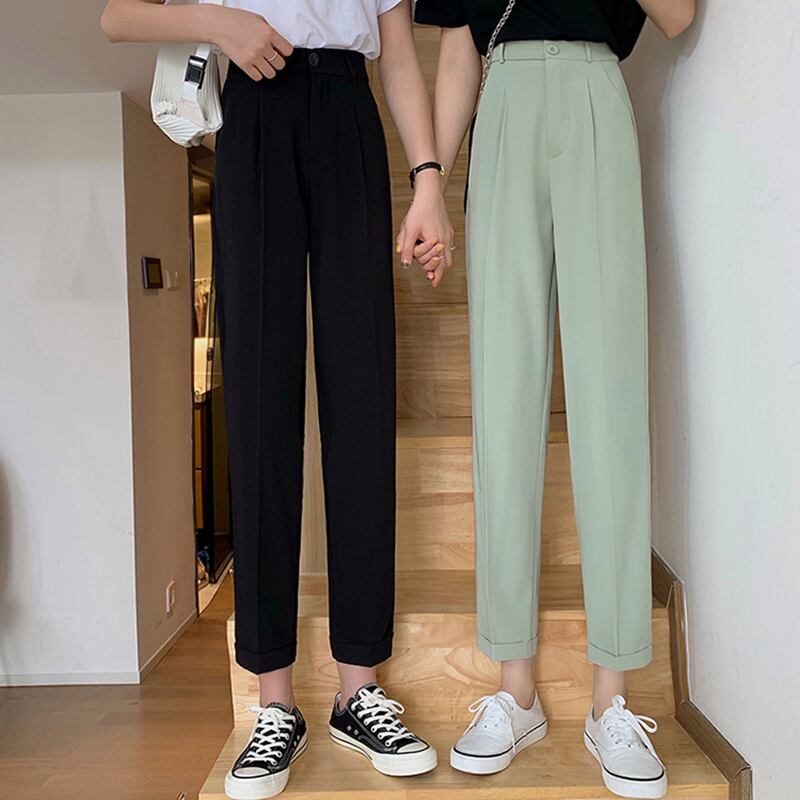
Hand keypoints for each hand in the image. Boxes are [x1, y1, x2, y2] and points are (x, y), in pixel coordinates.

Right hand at [214, 8, 292, 80]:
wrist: (219, 24)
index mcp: (268, 33)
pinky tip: (255, 67)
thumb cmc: (236, 20)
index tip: (282, 53)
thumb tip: (279, 46)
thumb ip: (271, 33)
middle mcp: (262, 46)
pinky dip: (258, 74)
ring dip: (268, 70)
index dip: (285, 52)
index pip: (288, 51)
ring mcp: (253, 56)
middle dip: (277, 62)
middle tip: (271, 59)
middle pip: (281, 64)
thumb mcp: (259, 20)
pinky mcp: (244, 65)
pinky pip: (258, 77)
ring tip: (263, 64)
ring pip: (271, 74)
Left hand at [396, 173, 453, 287]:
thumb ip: (407, 249)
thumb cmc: (420, 210)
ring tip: (434, 266)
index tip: (432, 282)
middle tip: (432, 277)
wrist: (429, 194)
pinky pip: (448, 245)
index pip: (437, 265)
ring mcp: (448, 235)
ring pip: (448, 255)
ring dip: (441, 262)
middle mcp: (445, 240)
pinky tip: (436, 250)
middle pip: (445, 263)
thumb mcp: (409, 230)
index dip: (433, 275)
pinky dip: (442, 251)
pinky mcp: (448, 229)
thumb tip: (405, 264)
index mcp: (436, 242)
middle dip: (438, 270)